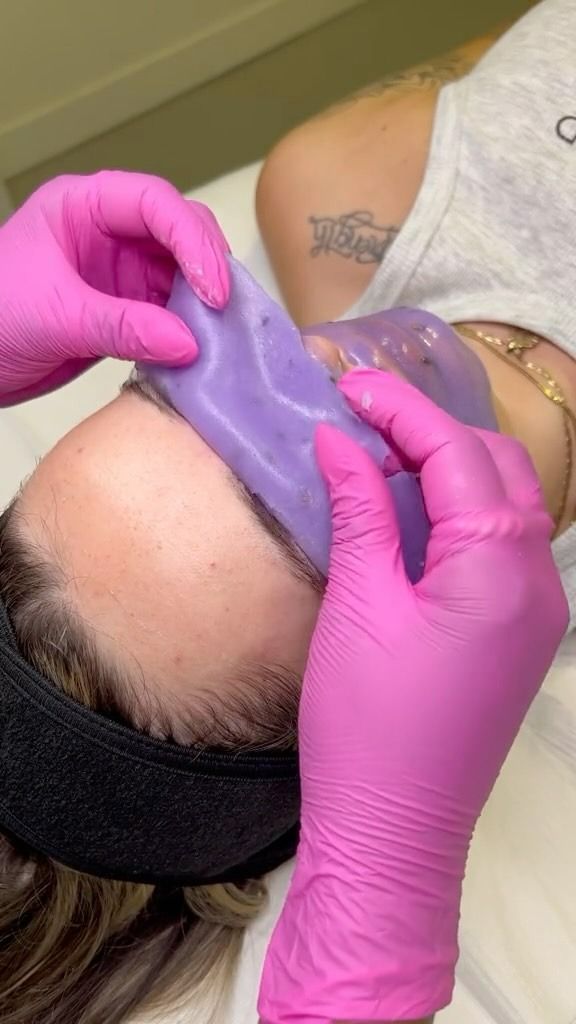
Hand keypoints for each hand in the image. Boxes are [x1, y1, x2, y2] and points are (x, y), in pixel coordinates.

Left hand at [0, 171, 229, 403]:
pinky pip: (169, 312)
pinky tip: (200, 348)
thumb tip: (188, 342)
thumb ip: (123, 327)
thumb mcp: (56, 317)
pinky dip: (188, 329)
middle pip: (178, 232)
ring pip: (180, 275)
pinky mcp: (124, 310)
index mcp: (82, 208)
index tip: (212, 289)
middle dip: (206, 266)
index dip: (192, 241)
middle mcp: (107, 233)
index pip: (155, 204)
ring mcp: (118, 272)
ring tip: (220, 334)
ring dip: (203, 302)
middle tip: (224, 310)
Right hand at [259, 369, 567, 1023]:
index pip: (458, 455)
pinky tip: (411, 515)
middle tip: (362, 422)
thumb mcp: (357, 604)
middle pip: (497, 468)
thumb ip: (360, 509)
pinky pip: (504, 547)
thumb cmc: (367, 725)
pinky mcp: (521, 634)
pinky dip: (461, 514)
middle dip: (432, 432)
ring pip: (507, 504)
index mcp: (500, 567)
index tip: (349, 387)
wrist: (393, 831)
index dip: (402, 411)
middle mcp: (539, 581)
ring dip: (450, 470)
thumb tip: (339, 439)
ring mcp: (539, 610)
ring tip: (381, 459)